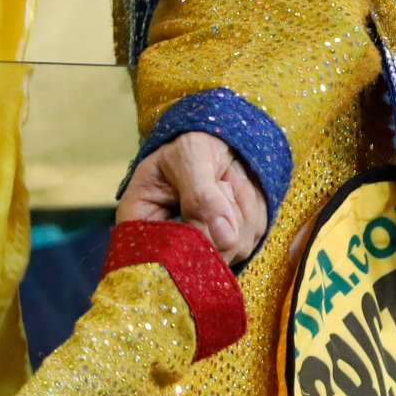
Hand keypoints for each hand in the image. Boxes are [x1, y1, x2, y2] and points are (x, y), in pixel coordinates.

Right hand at [118, 131, 268, 266]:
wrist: (216, 136)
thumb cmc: (191, 142)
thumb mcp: (188, 156)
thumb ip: (201, 195)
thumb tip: (224, 237)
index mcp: (141, 223)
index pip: (162, 259)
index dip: (193, 244)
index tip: (211, 208)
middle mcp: (170, 245)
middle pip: (206, 259)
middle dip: (224, 214)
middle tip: (220, 178)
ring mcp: (202, 247)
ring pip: (236, 248)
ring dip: (242, 204)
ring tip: (226, 176)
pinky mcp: (231, 242)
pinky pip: (254, 235)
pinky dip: (254, 205)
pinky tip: (238, 185)